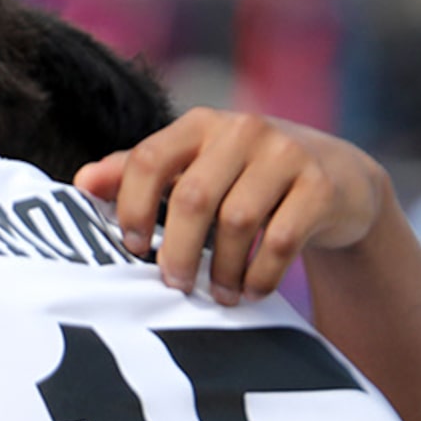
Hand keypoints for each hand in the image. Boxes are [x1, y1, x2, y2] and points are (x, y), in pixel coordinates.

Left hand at [76, 108, 398, 305]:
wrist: (339, 177)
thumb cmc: (247, 178)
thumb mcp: (197, 167)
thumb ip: (140, 172)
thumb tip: (82, 182)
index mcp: (200, 124)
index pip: (148, 158)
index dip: (131, 207)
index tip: (131, 248)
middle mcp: (243, 130)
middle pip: (192, 197)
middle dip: (176, 251)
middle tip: (173, 286)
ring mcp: (286, 154)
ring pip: (237, 222)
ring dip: (221, 271)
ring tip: (218, 296)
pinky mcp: (321, 186)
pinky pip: (281, 240)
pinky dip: (261, 276)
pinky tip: (253, 291)